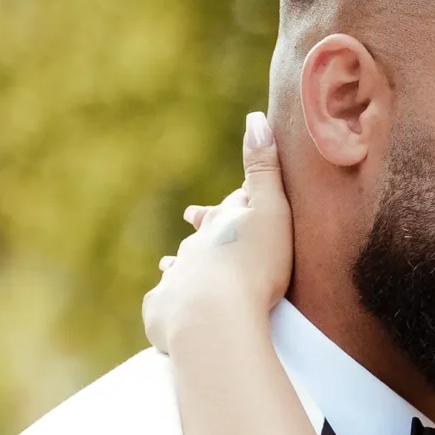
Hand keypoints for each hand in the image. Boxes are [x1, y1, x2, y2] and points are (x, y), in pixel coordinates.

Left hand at [142, 111, 292, 354]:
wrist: (214, 317)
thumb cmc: (253, 266)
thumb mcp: (270, 212)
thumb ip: (263, 169)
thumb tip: (255, 118)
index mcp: (219, 225)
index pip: (223, 211)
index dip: (224, 207)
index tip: (216, 203)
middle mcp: (193, 248)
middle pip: (197, 237)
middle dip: (199, 229)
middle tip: (191, 219)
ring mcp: (177, 279)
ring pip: (177, 268)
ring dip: (179, 266)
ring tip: (172, 267)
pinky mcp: (164, 312)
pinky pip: (164, 306)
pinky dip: (168, 306)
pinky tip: (168, 310)